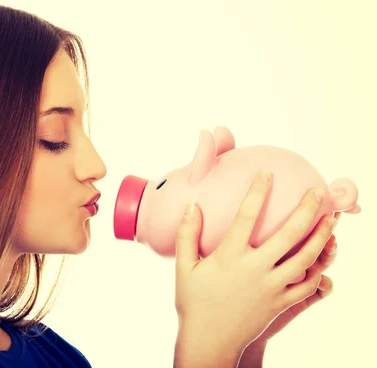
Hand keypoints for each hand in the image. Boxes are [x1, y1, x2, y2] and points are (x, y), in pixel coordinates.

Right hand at [173, 170, 335, 363]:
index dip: (258, 192)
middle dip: (306, 210)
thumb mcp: (184, 268)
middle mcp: (254, 269)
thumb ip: (187, 235)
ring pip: (305, 258)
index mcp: (229, 257)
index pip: (246, 217)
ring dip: (321, 237)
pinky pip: (306, 284)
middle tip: (318, 193)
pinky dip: (317, 269)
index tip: (267, 173)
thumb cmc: (193, 302)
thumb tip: (192, 206)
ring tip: (331, 220)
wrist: (209, 341)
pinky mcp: (280, 303)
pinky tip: (322, 256)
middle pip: (288, 235)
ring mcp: (271, 287)